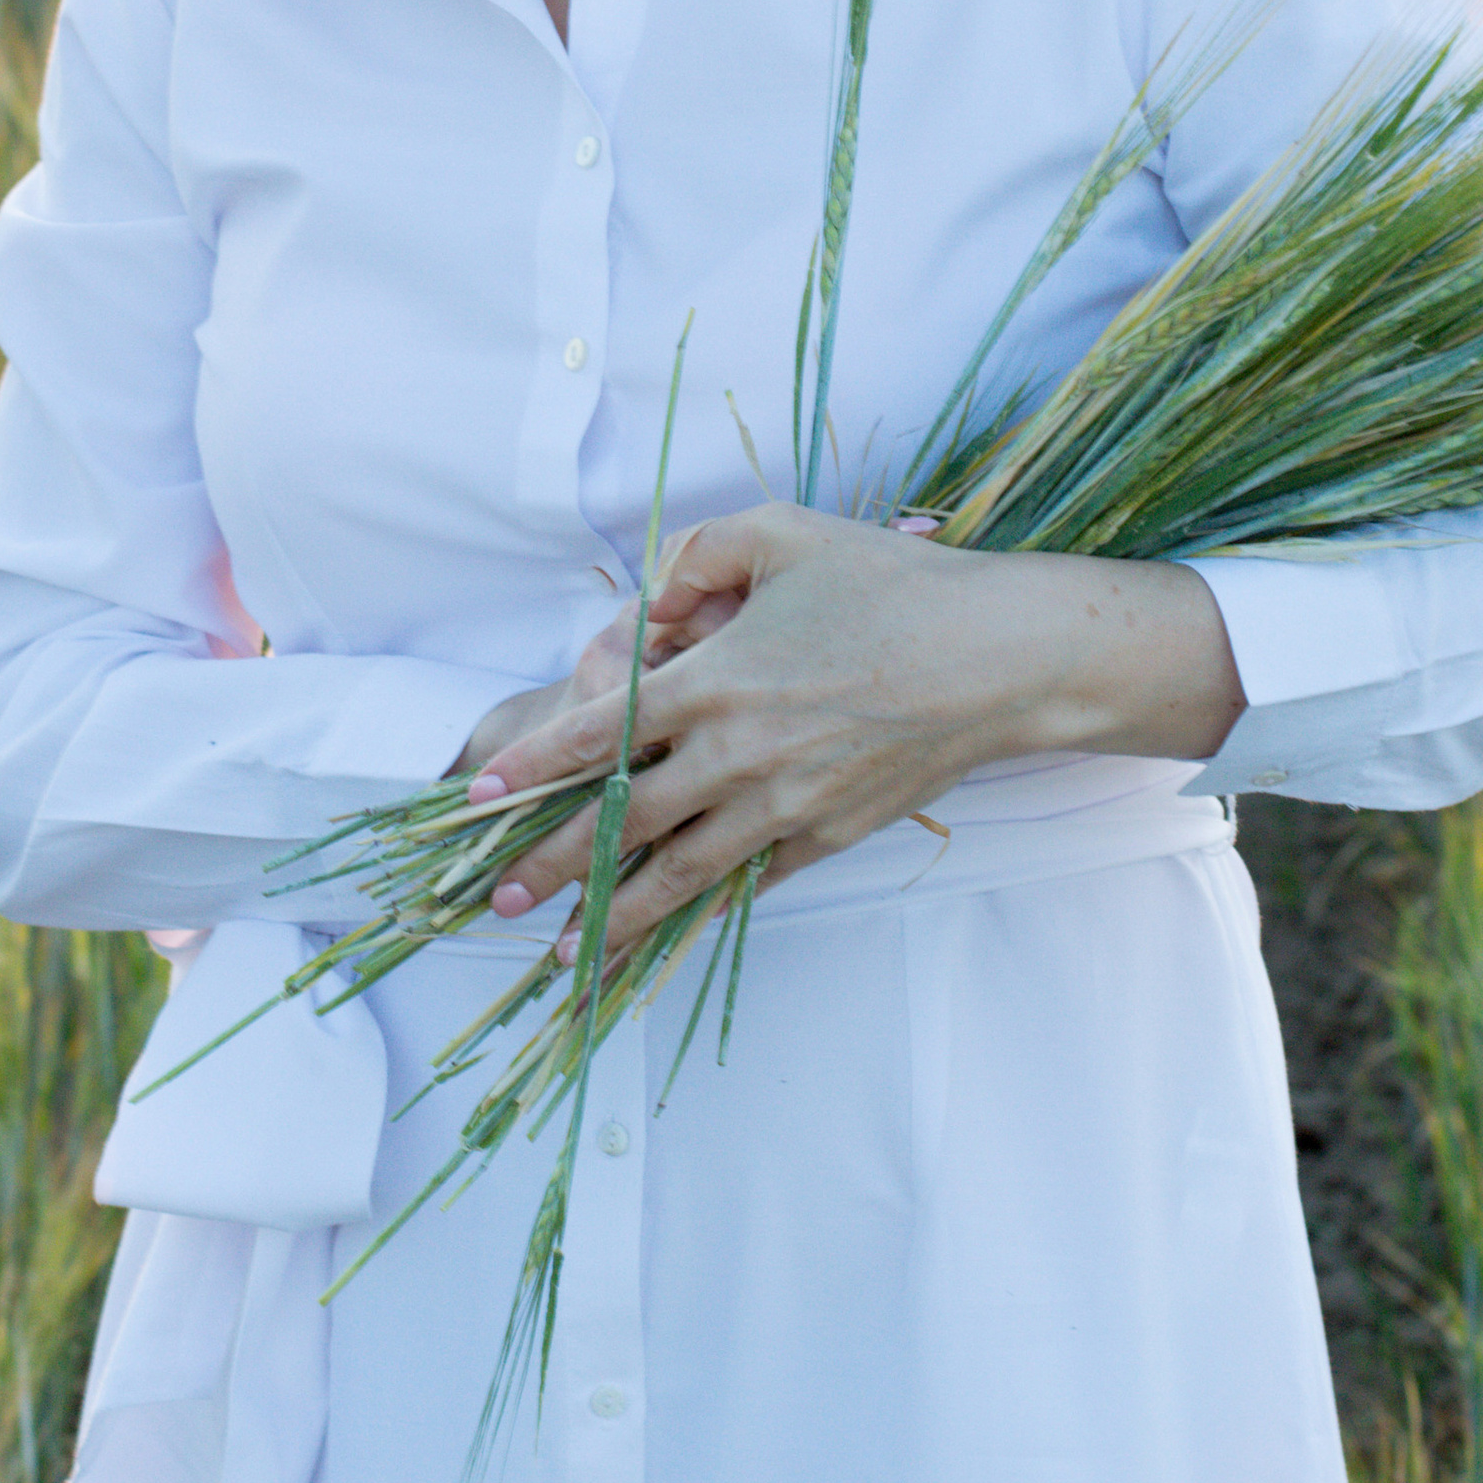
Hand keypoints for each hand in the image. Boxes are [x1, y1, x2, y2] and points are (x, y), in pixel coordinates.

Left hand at [461, 503, 1240, 957]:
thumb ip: (699, 556)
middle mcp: (737, 755)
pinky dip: (698, 914)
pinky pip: (747, 885)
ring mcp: (782, 806)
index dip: (535, 765)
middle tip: (497, 897)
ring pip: (678, 874)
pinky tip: (663, 936)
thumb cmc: (894, 585)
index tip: (481, 796)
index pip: (600, 732)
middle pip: (623, 821)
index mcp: (715, 680)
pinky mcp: (826, 835)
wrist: (1001, 661)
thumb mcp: (786, 534)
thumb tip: (650, 603)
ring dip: (612, 915)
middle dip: (552, 862)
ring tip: (561, 948)